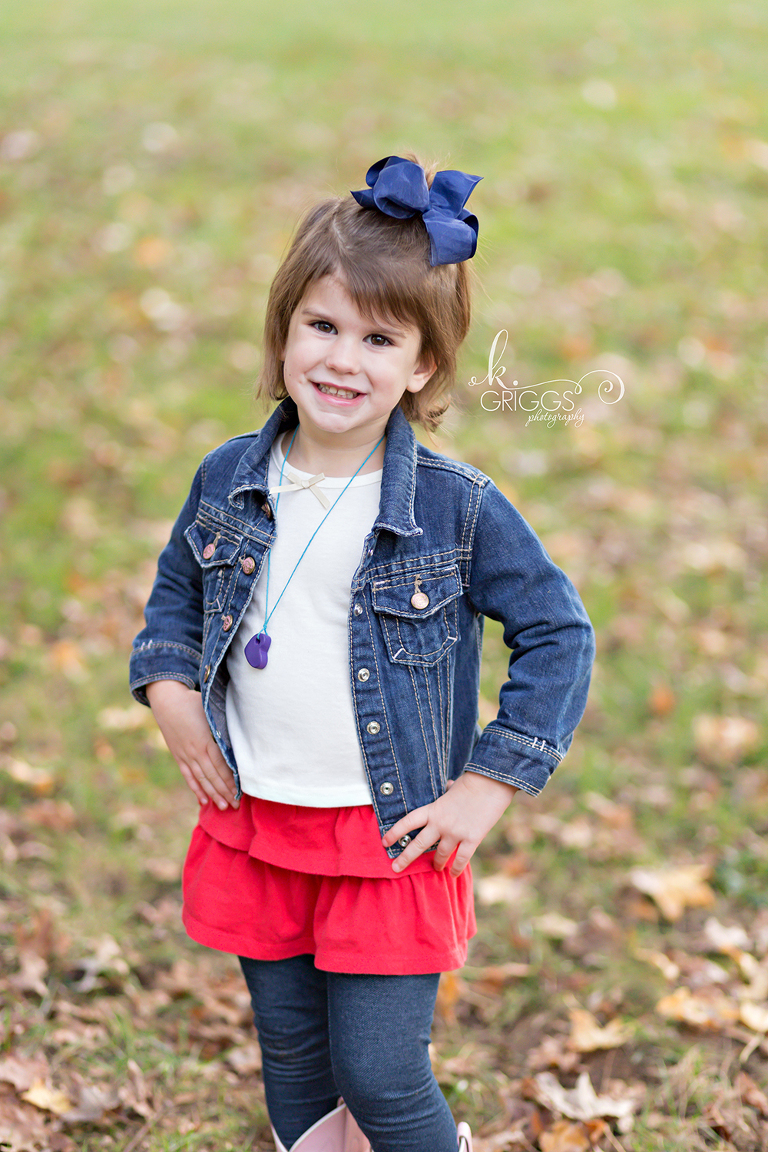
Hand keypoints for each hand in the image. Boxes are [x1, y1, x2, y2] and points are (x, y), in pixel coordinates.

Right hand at [145, 680, 238, 809]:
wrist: (167, 702)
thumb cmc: (193, 703)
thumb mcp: (210, 712)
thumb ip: (223, 725)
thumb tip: (241, 734)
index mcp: (206, 740)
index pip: (221, 765)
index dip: (230, 779)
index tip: (240, 791)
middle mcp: (195, 751)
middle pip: (213, 776)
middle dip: (225, 792)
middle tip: (236, 805)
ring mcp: (185, 755)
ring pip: (201, 779)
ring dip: (212, 794)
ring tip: (223, 807)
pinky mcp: (178, 757)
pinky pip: (188, 776)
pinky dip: (196, 789)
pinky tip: (203, 800)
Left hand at [382, 772, 517, 876]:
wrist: (491, 783)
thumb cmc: (472, 782)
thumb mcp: (452, 787)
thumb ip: (446, 793)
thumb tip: (448, 786)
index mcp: (433, 809)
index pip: (408, 822)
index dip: (394, 832)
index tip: (384, 842)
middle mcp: (440, 824)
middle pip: (418, 845)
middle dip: (405, 858)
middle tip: (395, 868)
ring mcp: (455, 833)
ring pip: (440, 855)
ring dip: (437, 864)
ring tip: (436, 868)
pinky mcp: (471, 839)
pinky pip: (461, 860)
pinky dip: (456, 869)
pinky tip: (452, 874)